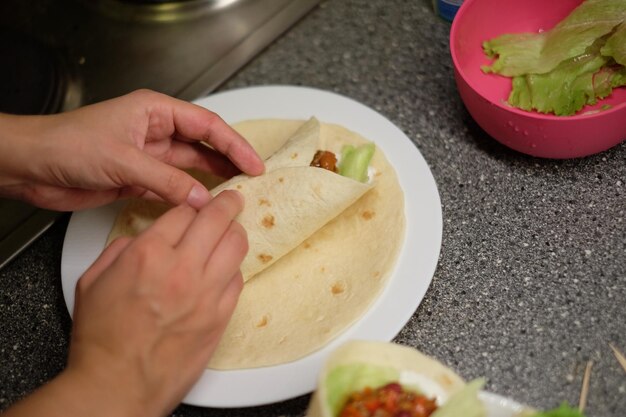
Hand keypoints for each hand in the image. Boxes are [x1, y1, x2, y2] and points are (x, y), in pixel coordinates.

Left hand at [0, 89, 263, 209]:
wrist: (31, 166)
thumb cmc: (68, 145)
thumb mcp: (123, 160)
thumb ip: (166, 180)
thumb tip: (203, 198)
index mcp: (155, 110)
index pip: (206, 125)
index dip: (233, 144)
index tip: (253, 164)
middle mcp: (155, 130)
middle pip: (203, 144)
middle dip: (229, 160)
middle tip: (253, 178)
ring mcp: (148, 155)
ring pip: (190, 165)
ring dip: (213, 178)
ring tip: (237, 191)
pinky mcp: (139, 177)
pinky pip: (174, 185)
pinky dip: (190, 195)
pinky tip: (205, 204)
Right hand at [67, 190, 245, 415]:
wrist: (118, 385)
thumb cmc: (102, 339)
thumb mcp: (93, 282)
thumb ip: (120, 250)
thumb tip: (142, 239)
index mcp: (148, 254)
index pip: (184, 210)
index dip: (192, 204)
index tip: (197, 203)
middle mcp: (181, 269)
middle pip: (218, 219)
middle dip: (228, 202)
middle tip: (232, 199)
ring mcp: (206, 293)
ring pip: (236, 245)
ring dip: (236, 232)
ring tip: (233, 230)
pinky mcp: (220, 317)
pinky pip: (239, 279)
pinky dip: (234, 268)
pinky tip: (226, 268)